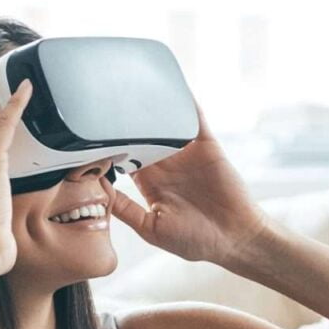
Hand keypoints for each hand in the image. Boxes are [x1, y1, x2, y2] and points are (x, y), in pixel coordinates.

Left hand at [106, 101, 269, 266]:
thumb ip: (125, 209)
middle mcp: (166, 165)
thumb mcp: (152, 229)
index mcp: (150, 184)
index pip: (124, 159)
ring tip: (134, 90)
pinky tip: (173, 88)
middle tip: (106, 106)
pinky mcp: (206, 146)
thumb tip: (99, 188)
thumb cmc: (196, 240)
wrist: (236, 239)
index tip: (92, 138)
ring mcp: (186, 154)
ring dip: (152, 110)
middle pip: (140, 136)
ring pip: (164, 124)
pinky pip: (195, 118)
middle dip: (126, 124)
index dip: (110, 148)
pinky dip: (186, 103)